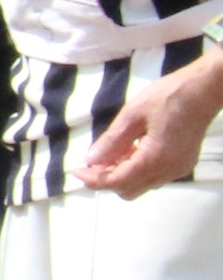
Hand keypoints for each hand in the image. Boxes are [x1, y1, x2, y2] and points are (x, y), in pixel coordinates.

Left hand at [76, 49, 222, 197]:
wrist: (204, 89)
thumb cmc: (168, 96)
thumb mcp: (132, 114)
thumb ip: (112, 140)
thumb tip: (91, 160)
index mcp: (155, 159)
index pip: (117, 181)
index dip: (93, 179)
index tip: (75, 170)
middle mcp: (169, 170)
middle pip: (129, 190)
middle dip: (107, 179)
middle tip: (93, 160)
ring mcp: (179, 169)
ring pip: (142, 185)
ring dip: (122, 174)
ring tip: (113, 150)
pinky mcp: (183, 163)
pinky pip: (154, 176)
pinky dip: (137, 169)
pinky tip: (131, 149)